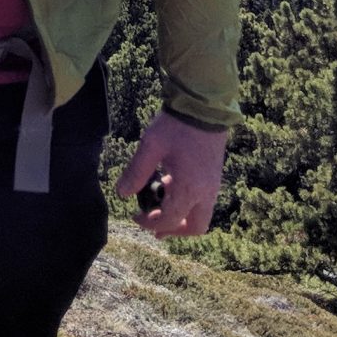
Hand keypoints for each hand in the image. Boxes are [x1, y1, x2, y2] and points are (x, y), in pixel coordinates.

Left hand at [115, 112, 227, 238]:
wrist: (204, 106)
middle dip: (174, 230)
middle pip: (195, 227)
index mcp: (189, 188)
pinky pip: (204, 201)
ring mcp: (213, 185)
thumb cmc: (176, 126)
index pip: (170, 220)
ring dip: (182, 218)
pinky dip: (188, 204)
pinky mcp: (215, 176)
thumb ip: (136, 172)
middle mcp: (206, 192)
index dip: (150, 223)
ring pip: (202, 216)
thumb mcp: (151, 146)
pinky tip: (171, 187)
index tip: (135, 216)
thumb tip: (122, 193)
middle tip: (154, 224)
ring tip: (161, 208)